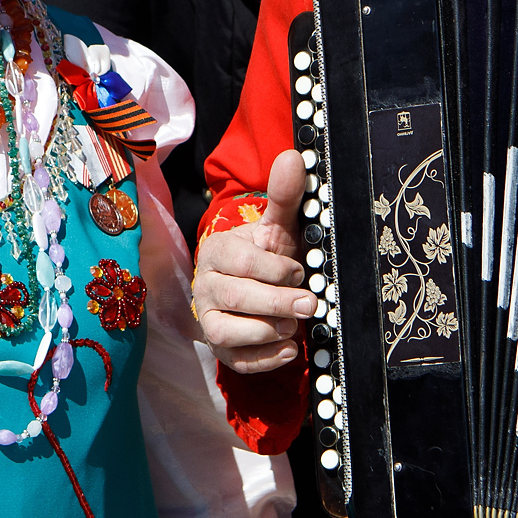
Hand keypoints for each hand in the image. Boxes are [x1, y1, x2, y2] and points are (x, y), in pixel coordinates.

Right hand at [192, 151, 313, 372]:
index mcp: (217, 251)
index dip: (276, 269)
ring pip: (228, 332)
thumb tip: (292, 157)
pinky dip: (265, 359)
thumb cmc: (267, 258)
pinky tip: (289, 349)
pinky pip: (236, 361)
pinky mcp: (220, 349)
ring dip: (267, 331)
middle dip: (277, 302)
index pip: (242, 262)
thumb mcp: (278, 228)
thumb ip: (284, 197)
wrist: (254, 289)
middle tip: (311, 304)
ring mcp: (208, 319)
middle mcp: (205, 285)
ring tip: (295, 326)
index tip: (300, 270)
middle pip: (235, 297)